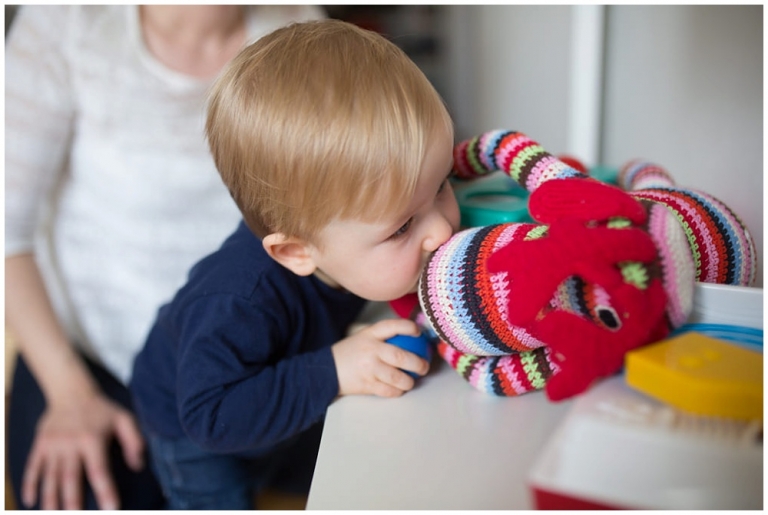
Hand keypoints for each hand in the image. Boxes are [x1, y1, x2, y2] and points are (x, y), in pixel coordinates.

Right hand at [21, 392, 145, 509]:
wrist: (71, 391)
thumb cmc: (102, 409)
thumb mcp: (124, 418)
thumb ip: (134, 441)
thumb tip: (138, 465)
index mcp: (92, 439)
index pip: (99, 470)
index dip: (105, 490)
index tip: (111, 508)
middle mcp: (71, 444)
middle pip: (71, 477)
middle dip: (72, 500)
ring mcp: (53, 445)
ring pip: (50, 476)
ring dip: (50, 497)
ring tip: (52, 514)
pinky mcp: (40, 445)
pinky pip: (33, 467)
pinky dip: (29, 484)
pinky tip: (30, 501)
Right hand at [331, 318, 428, 397]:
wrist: (326, 370)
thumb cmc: (349, 353)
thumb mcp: (363, 337)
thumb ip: (382, 337)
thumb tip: (411, 338)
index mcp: (370, 335)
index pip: (391, 326)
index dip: (408, 327)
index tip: (419, 332)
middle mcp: (371, 350)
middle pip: (400, 356)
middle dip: (418, 364)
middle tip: (424, 367)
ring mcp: (369, 369)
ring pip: (397, 377)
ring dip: (409, 382)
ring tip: (411, 381)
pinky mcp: (367, 385)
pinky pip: (389, 391)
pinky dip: (397, 392)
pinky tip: (399, 389)